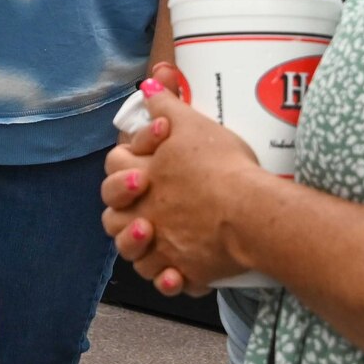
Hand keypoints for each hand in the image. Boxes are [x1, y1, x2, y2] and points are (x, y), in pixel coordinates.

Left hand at [101, 67, 268, 293]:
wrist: (250, 211)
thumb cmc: (222, 164)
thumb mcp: (192, 124)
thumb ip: (167, 103)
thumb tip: (153, 82)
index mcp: (139, 178)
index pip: (113, 168)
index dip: (126, 161)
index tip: (149, 158)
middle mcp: (143, 215)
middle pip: (113, 218)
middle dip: (123, 210)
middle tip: (148, 198)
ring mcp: (163, 246)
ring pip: (135, 254)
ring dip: (140, 247)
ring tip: (156, 235)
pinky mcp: (185, 271)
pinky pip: (167, 281)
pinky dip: (169, 279)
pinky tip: (177, 273)